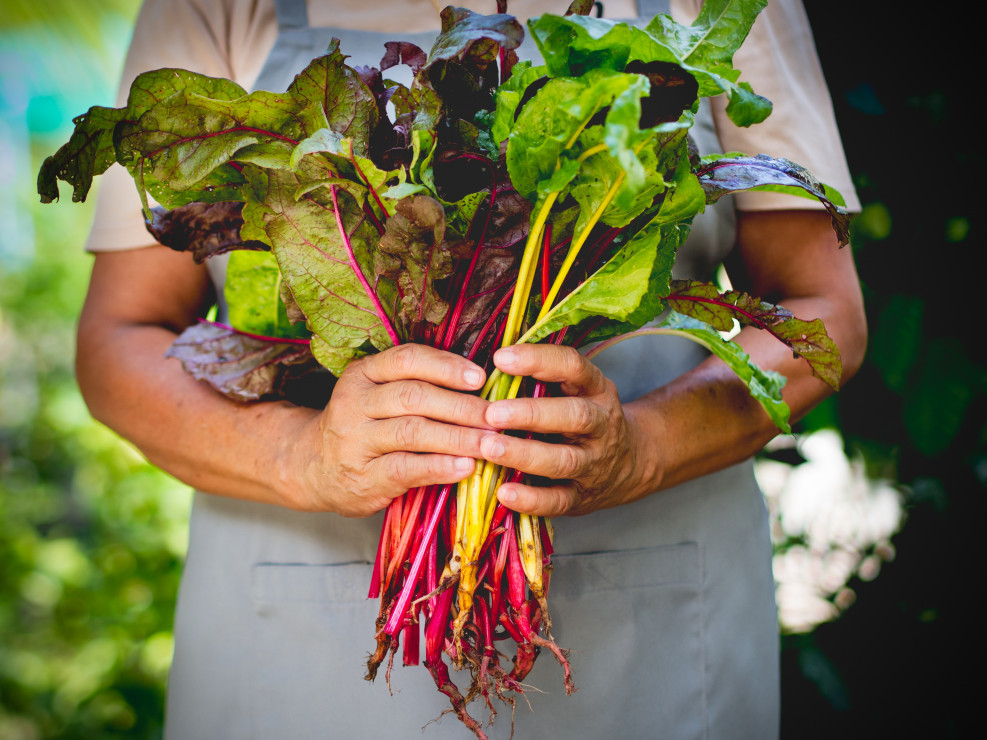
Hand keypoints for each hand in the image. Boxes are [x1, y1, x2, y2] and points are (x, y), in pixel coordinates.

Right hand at [292, 344, 490, 516]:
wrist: (312, 468)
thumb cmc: (364, 427)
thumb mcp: (377, 395)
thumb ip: (417, 385)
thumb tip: (482, 385)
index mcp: (362, 373)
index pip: (406, 360)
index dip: (445, 366)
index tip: (480, 377)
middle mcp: (354, 402)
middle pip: (414, 396)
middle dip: (462, 406)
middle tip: (498, 416)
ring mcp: (355, 441)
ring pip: (412, 432)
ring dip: (458, 437)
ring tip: (491, 443)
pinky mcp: (362, 477)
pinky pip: (406, 468)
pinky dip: (440, 467)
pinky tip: (466, 467)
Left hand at [479, 344, 657, 516]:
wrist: (631, 464)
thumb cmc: (587, 418)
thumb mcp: (578, 389)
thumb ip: (543, 377)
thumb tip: (488, 362)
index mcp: (597, 390)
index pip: (574, 367)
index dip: (539, 360)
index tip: (501, 358)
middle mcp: (601, 425)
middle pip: (574, 416)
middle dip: (532, 414)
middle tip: (492, 413)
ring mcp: (594, 463)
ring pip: (564, 460)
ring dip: (525, 454)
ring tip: (489, 448)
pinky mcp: (582, 497)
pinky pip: (559, 501)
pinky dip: (531, 499)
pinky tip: (504, 493)